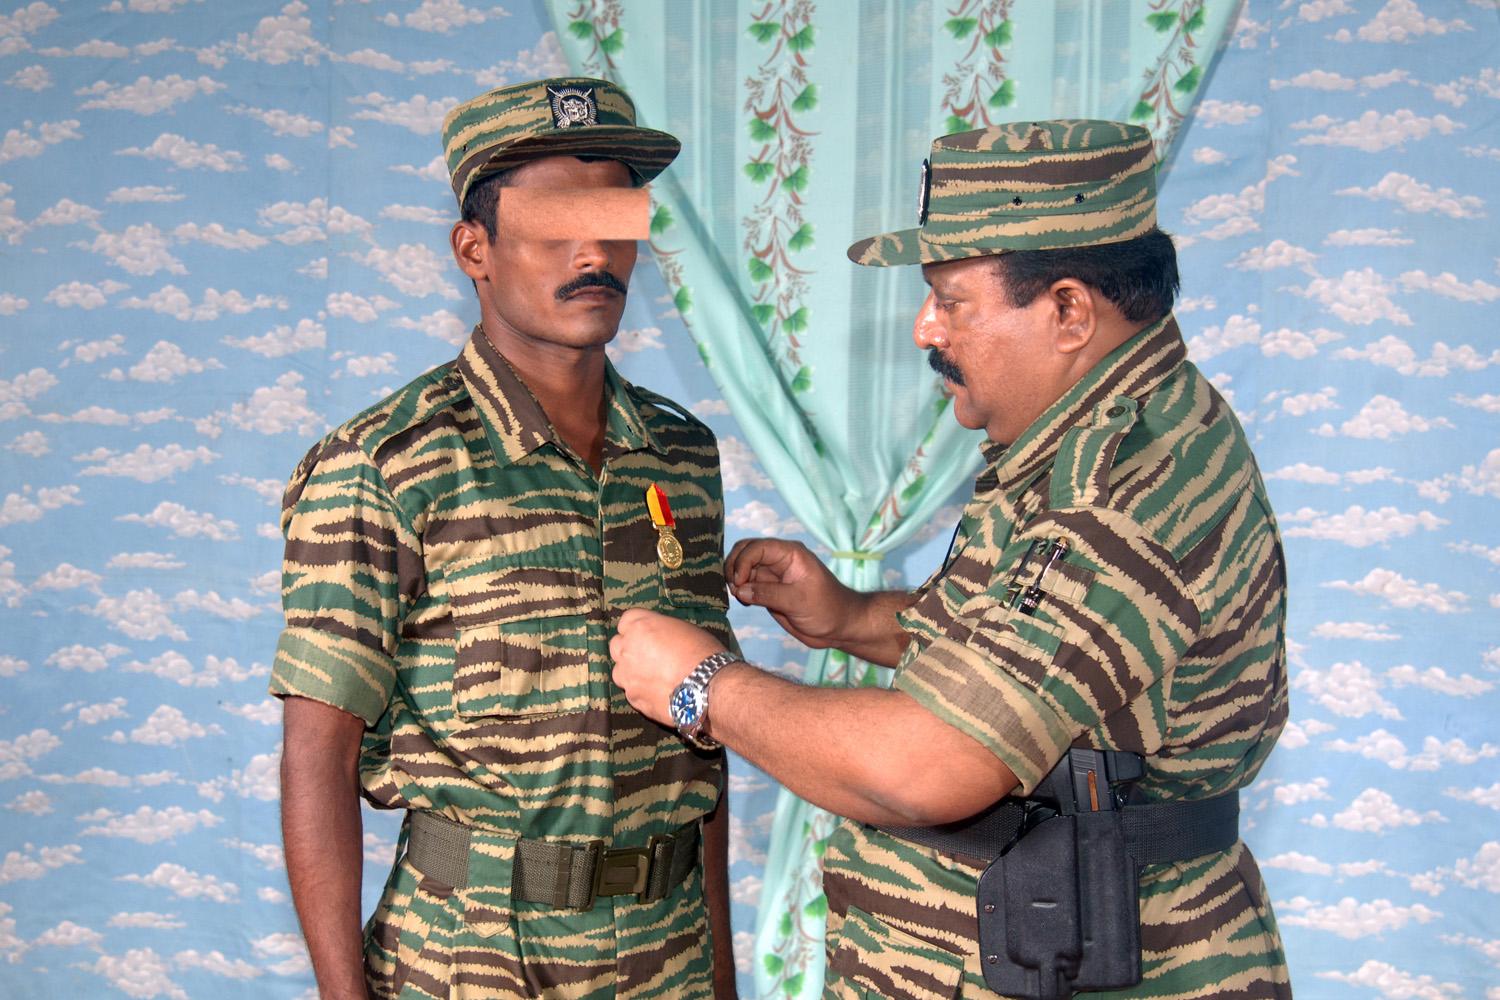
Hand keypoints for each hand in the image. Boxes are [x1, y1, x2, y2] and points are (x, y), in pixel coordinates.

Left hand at [610, 609, 725, 725]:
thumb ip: (664, 633)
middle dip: (629, 648)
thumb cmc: (703, 654)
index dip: (637, 627)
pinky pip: (631, 692)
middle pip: (617, 645)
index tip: (647, 634)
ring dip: (631, 672)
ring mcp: (627, 676)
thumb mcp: (685, 630)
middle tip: (648, 655)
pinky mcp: (633, 698)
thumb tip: (662, 639)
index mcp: (641, 627)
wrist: (707, 689)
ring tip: (653, 677)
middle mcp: (628, 649)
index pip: (627, 620)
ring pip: (620, 671)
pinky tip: (658, 693)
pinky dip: (641, 691)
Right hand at [724, 539, 856, 648]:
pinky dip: (740, 591)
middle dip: (734, 568)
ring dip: (735, 580)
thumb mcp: (798, 601)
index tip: (738, 583)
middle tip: (734, 589)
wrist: (839, 627)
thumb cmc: (827, 609)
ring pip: (743, 568)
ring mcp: (772, 575)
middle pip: (744, 552)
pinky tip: (745, 603)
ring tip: (740, 598)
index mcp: (789, 554)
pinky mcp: (768, 590)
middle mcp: (778, 560)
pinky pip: (747, 585)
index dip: (742, 562)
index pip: (756, 547)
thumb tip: (740, 590)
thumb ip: (768, 594)